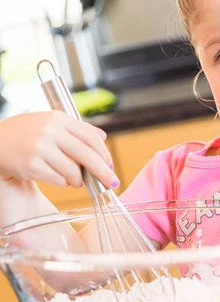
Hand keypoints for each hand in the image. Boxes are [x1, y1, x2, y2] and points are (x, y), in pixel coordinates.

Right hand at [0, 111, 116, 187]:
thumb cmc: (25, 134)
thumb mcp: (50, 123)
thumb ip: (77, 129)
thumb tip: (103, 137)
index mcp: (58, 118)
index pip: (90, 136)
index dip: (104, 153)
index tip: (110, 165)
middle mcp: (49, 131)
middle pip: (86, 155)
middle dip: (102, 172)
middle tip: (111, 182)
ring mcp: (40, 148)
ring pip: (73, 171)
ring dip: (78, 180)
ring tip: (76, 181)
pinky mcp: (31, 165)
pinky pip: (58, 179)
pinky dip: (64, 183)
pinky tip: (62, 181)